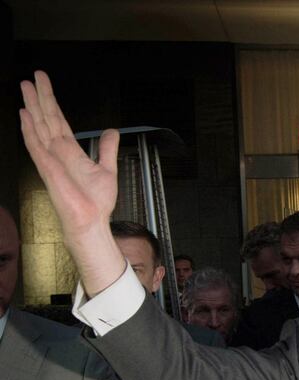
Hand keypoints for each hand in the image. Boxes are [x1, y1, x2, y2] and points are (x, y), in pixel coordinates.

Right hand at [20, 71, 125, 295]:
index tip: (43, 83)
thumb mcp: (107, 169)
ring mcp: (50, 159)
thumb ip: (107, 149)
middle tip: (31, 77)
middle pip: (46, 118)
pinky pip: (36, 145)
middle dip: (39, 97)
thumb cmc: (96, 202)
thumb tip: (111, 131)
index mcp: (70, 151)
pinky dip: (30, 129)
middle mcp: (57, 152)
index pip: (58, 120)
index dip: (51, 101)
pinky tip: (25, 114)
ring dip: (32, 106)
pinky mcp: (48, 168)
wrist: (92, 220)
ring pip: (39, 126)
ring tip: (25, 87)